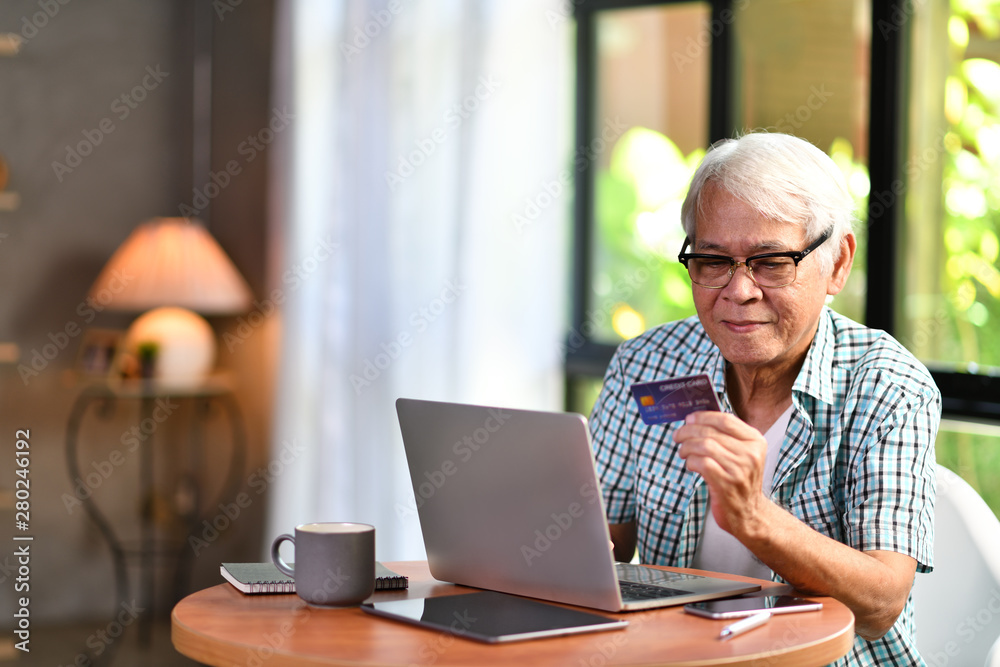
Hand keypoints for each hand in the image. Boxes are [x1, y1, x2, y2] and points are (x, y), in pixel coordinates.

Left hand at [674, 411, 768, 535]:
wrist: (749, 513)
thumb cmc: (739, 480)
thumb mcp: (742, 454)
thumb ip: (726, 436)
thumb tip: (696, 419)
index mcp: (756, 441)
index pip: (726, 420)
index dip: (703, 417)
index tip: (689, 419)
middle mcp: (750, 454)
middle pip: (711, 432)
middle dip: (688, 431)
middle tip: (678, 435)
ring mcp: (739, 469)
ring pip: (704, 446)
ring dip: (687, 447)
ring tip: (683, 452)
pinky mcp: (726, 483)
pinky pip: (701, 463)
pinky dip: (691, 461)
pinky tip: (690, 465)